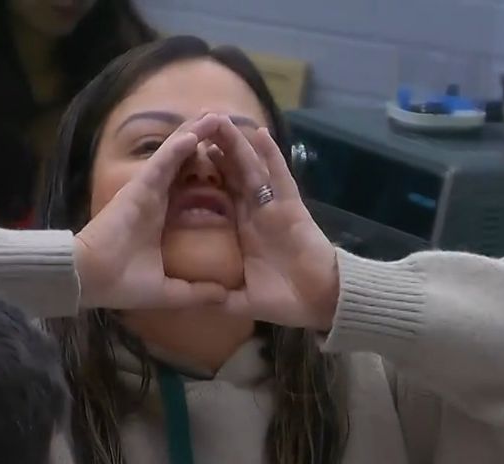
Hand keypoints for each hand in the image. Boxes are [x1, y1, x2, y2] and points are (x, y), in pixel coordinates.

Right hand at [74, 116, 229, 311]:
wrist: (91, 280)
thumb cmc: (123, 285)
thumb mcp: (169, 291)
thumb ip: (197, 291)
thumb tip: (225, 296)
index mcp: (165, 219)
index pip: (194, 190)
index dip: (213, 175)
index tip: (235, 163)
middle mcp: (158, 200)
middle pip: (187, 165)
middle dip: (207, 145)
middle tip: (229, 126)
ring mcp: (147, 191)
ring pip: (175, 156)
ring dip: (195, 134)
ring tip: (217, 115)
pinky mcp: (138, 188)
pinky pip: (161, 163)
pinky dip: (177, 147)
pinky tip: (195, 133)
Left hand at [204, 117, 339, 329]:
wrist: (321, 304)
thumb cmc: (286, 302)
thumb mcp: (243, 301)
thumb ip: (221, 297)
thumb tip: (198, 302)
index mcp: (243, 232)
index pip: (218, 197)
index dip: (201, 177)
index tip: (182, 157)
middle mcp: (256, 214)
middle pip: (232, 175)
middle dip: (216, 149)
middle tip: (198, 123)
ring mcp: (274, 208)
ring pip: (252, 169)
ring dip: (237, 144)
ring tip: (221, 119)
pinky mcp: (292, 208)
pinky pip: (280, 178)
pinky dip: (271, 156)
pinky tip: (260, 134)